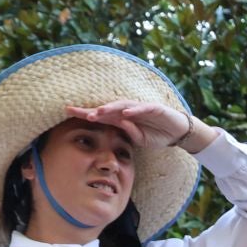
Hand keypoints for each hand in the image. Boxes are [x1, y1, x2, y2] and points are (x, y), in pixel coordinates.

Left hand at [66, 100, 218, 152]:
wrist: (179, 131)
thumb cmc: (158, 135)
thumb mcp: (141, 140)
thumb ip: (130, 134)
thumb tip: (121, 126)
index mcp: (123, 119)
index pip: (101, 115)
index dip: (85, 113)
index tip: (67, 112)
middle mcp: (128, 111)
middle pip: (107, 108)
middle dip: (91, 110)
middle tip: (74, 111)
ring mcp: (141, 108)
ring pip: (122, 106)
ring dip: (110, 108)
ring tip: (98, 112)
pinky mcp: (154, 108)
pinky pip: (142, 108)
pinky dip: (134, 110)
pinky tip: (125, 113)